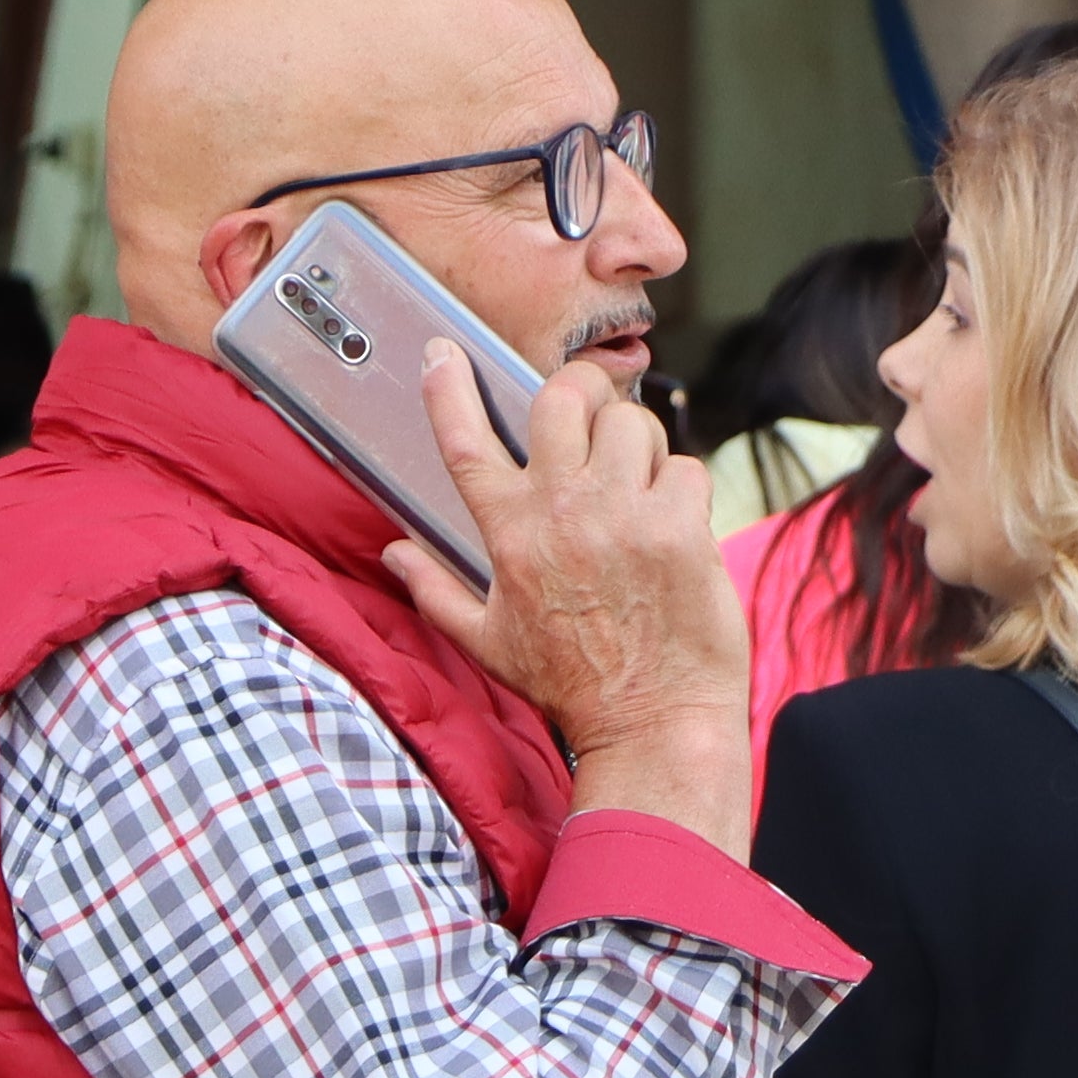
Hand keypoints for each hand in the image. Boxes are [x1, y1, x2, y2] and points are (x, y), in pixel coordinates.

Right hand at [382, 342, 753, 848]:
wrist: (654, 725)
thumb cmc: (573, 686)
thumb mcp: (488, 642)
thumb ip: (435, 590)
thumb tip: (393, 554)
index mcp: (508, 536)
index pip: (465, 443)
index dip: (448, 389)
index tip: (443, 352)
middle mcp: (561, 515)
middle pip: (562, 397)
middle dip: (580, 390)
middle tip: (591, 413)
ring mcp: (622, 518)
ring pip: (633, 421)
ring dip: (639, 442)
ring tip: (639, 482)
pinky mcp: (679, 529)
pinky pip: (685, 466)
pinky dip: (683, 488)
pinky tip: (675, 525)